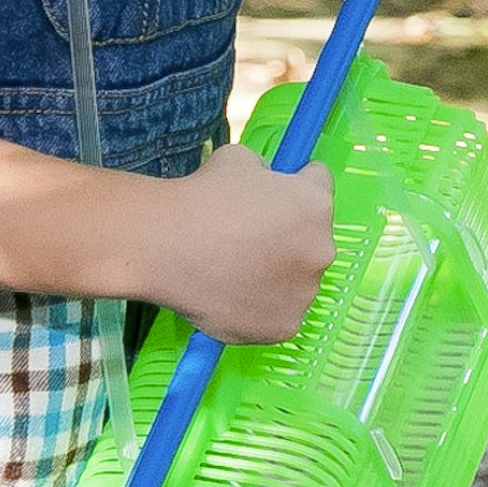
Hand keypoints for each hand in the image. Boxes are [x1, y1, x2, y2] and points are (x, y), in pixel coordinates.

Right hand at [155, 145, 338, 345]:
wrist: (166, 246)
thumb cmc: (203, 196)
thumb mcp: (241, 160)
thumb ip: (266, 174)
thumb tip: (268, 187)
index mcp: (316, 204)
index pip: (320, 184)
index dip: (296, 184)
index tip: (276, 194)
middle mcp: (321, 250)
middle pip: (312, 238)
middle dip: (288, 236)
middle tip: (248, 239)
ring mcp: (304, 293)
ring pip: (297, 280)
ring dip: (277, 274)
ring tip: (234, 271)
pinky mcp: (284, 326)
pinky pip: (279, 312)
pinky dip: (261, 306)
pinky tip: (232, 295)